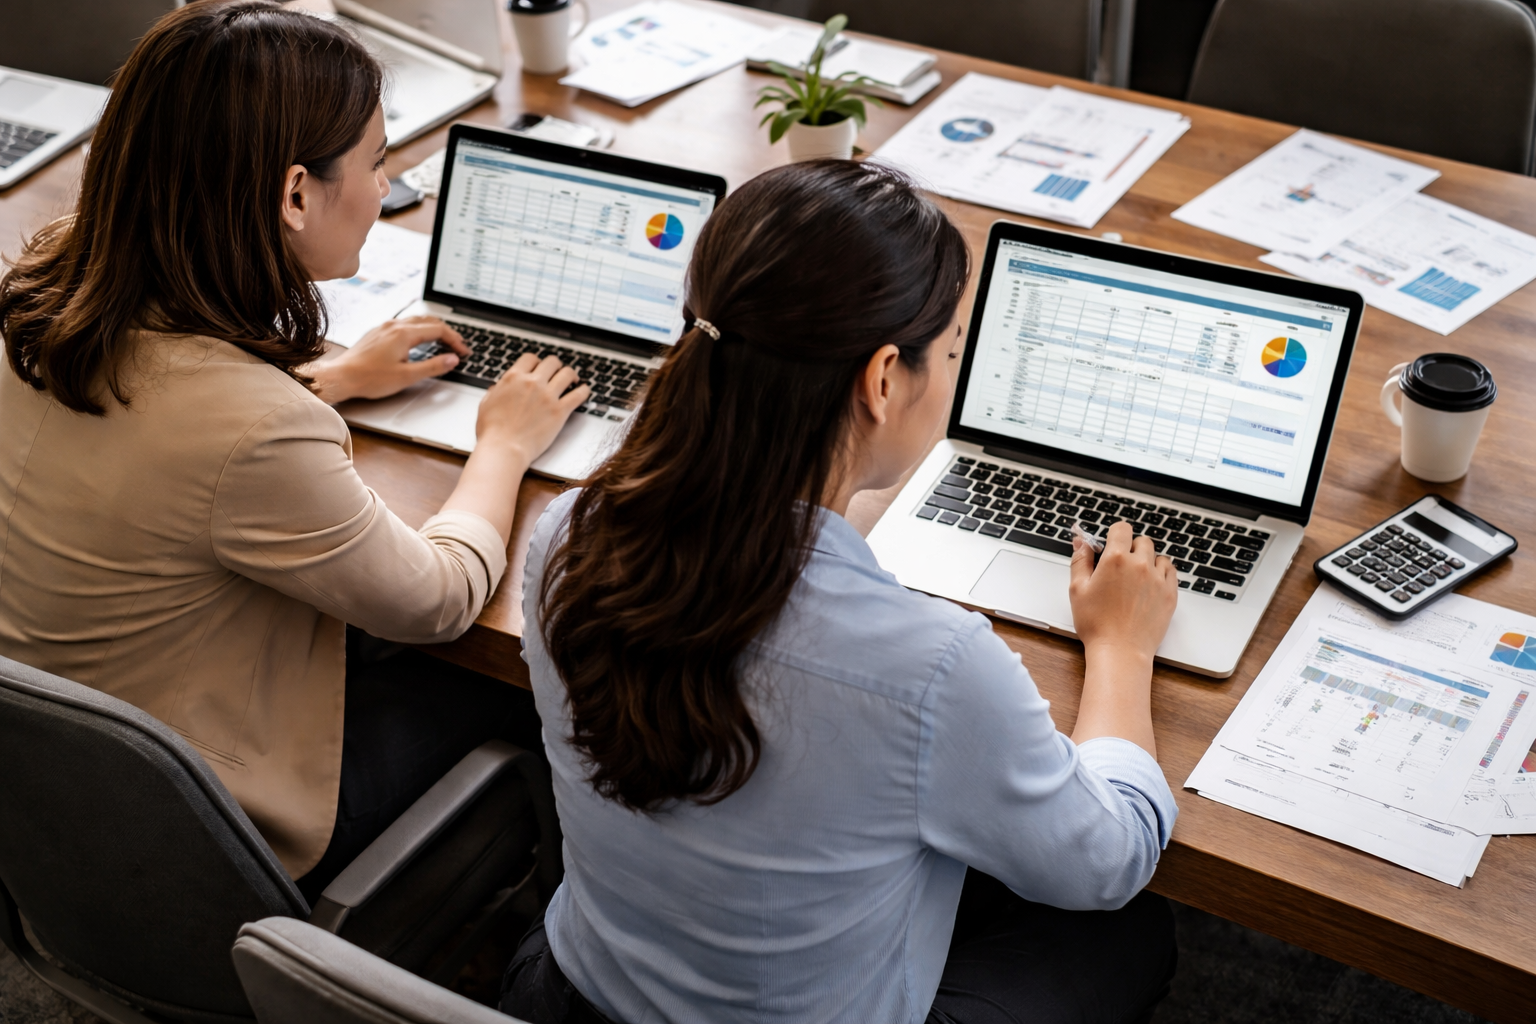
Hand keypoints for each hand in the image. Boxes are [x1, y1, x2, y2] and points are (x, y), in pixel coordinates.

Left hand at [304, 317, 468, 403]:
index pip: (438, 330)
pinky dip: (419, 330)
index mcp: (404, 334)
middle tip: (458, 346)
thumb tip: (452, 360)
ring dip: (433, 329)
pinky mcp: (378, 332)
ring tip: (443, 342)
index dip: (455, 340)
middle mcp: (394, 325)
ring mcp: (385, 327)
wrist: (342, 376)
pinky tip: (419, 340)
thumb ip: (433, 366)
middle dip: (447, 332)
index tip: (463, 352)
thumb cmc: (369, 378)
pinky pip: (404, 324)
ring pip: (416, 320)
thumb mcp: (407, 376)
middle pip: (429, 321)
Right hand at [474, 352, 590, 464]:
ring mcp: (548, 396)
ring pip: (567, 373)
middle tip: (557, 372)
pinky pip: (579, 394)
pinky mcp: (560, 411)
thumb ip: (495, 391)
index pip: (530, 358)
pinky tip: (584, 391)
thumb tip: (497, 387)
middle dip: (555, 366)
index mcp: (513, 378)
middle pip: (552, 362)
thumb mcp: (486, 404)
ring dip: (571, 375)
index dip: (536, 362)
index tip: (539, 368)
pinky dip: (584, 391)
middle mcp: (532, 383)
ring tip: (573, 380)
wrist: (504, 449)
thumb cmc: (492, 431)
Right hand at [1068, 521, 1177, 664]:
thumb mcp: (1077, 589)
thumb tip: (1081, 542)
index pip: (1122, 529)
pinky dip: (1162, 573)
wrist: (1120, 651)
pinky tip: (1150, 585)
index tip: (1112, 543)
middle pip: (1141, 541)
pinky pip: (1171, 572)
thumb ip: (1080, 560)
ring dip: (1148, 561)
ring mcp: (1158, 579)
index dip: (1116, 534)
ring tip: (1136, 578)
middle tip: (1121, 566)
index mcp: (1116, 559)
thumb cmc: (1096, 624)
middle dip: (1131, 548)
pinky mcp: (1170, 594)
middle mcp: (1140, 565)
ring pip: (1158, 556)